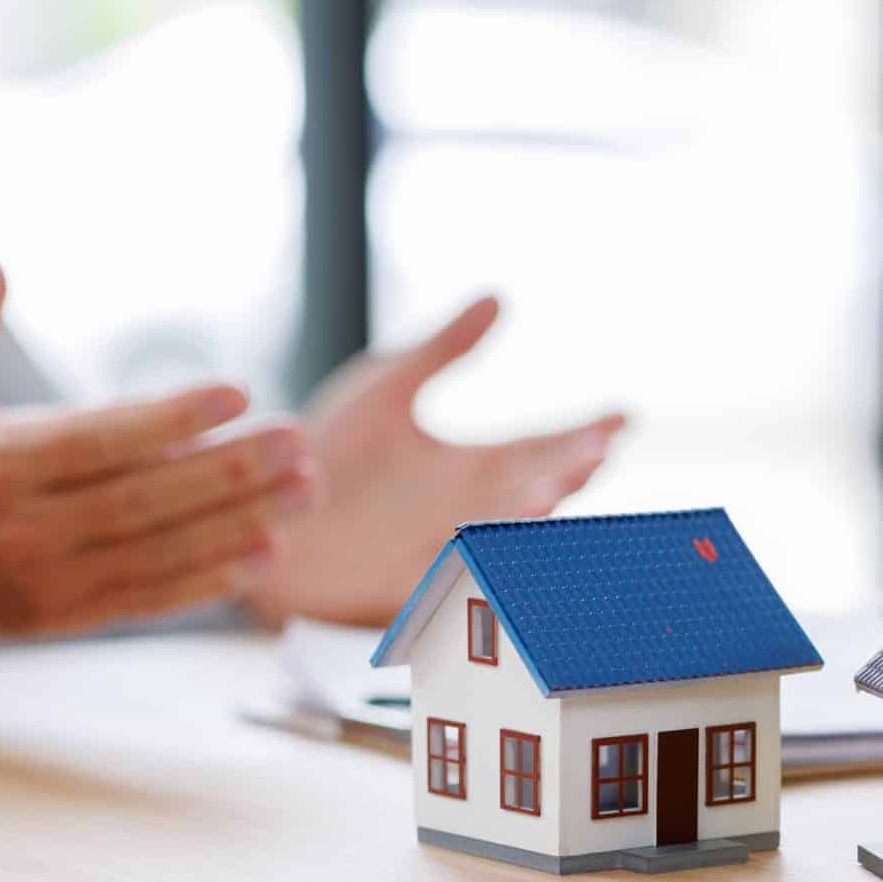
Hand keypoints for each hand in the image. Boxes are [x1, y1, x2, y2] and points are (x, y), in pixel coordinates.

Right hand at [0, 255, 315, 639]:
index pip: (97, 439)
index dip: (168, 419)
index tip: (236, 392)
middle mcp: (22, 525)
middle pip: (143, 498)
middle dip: (229, 472)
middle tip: (296, 442)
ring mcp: (47, 577)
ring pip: (158, 550)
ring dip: (239, 524)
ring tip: (303, 492)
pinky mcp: (66, 613)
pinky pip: (148, 597)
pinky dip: (208, 580)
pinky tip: (265, 555)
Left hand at [246, 296, 625, 625]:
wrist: (260, 508)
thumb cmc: (325, 456)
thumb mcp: (386, 390)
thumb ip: (443, 350)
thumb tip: (499, 297)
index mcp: (470, 467)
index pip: (542, 448)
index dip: (582, 435)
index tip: (622, 416)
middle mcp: (466, 510)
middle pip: (533, 490)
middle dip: (566, 472)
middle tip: (596, 450)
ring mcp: (436, 548)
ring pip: (495, 535)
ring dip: (524, 515)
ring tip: (551, 488)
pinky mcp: (397, 583)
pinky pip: (440, 576)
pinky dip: (464, 563)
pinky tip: (480, 541)